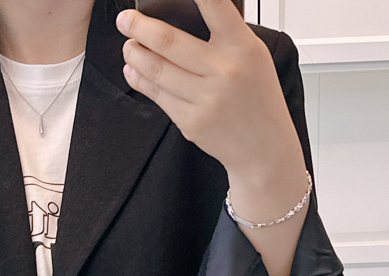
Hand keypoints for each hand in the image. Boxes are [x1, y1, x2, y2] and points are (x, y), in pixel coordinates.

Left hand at [116, 0, 306, 205]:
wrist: (263, 148)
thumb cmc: (257, 98)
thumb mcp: (254, 56)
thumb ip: (225, 34)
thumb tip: (184, 15)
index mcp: (242, 47)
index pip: (214, 6)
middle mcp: (223, 71)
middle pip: (168, 41)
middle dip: (139, 27)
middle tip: (125, 20)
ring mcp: (205, 99)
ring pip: (157, 70)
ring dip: (134, 54)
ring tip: (128, 45)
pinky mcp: (191, 122)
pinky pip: (158, 96)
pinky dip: (140, 80)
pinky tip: (133, 70)